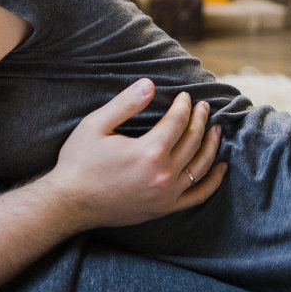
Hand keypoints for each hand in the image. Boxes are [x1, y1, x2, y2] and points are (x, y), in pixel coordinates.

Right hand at [43, 80, 224, 232]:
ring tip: (216, 129)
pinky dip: (213, 181)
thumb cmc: (79, 161)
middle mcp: (164, 174)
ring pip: (201, 166)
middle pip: (192, 141)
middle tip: (204, 106)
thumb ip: (125, 104)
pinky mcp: (165, 207)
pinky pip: (198, 194)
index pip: (177, 122)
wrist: (70, 202)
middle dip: (200, 120)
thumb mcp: (95, 125)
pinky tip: (220, 167)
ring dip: (211, 145)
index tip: (185, 95)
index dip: (183, 106)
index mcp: (148, 151)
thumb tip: (149, 84)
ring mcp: (167, 194)